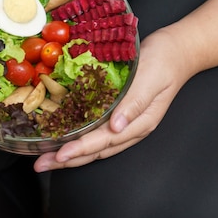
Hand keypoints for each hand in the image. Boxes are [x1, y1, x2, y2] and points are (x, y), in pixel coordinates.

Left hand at [34, 28, 195, 171]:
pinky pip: (95, 133)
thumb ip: (134, 103)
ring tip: (46, 159)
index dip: (79, 149)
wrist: (177, 51)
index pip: (104, 141)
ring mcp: (124, 124)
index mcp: (139, 123)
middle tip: (41, 165)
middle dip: (67, 159)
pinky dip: (77, 140)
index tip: (59, 155)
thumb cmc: (163, 61)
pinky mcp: (118, 115)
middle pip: (95, 150)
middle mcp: (130, 128)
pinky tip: (62, 142)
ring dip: (69, 154)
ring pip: (93, 146)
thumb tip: (117, 127)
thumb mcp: (150, 79)